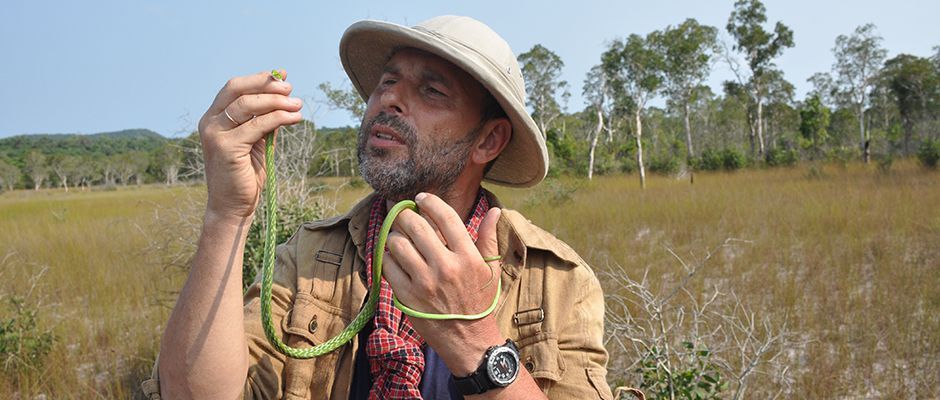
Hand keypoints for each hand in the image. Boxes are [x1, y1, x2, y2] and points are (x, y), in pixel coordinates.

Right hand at [197, 70, 303, 221]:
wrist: (233, 206)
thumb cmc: (245, 175)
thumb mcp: (255, 141)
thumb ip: (263, 121)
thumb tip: (283, 98)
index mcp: (214, 118)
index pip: (234, 88)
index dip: (259, 79)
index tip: (282, 76)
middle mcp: (210, 122)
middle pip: (237, 89)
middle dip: (266, 85)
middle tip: (290, 89)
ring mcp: (215, 134)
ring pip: (248, 105)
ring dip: (276, 101)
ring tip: (297, 104)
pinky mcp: (226, 147)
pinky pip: (257, 125)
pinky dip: (279, 118)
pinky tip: (294, 118)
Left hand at [382, 192, 504, 373]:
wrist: (468, 339)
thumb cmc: (479, 301)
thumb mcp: (490, 270)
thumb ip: (488, 238)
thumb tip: (494, 211)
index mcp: (468, 257)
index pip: (446, 217)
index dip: (430, 202)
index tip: (422, 198)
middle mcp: (446, 267)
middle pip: (415, 226)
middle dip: (405, 214)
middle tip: (403, 213)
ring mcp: (424, 282)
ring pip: (397, 243)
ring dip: (394, 235)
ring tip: (397, 235)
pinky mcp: (407, 296)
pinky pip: (388, 266)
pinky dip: (387, 257)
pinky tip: (393, 256)